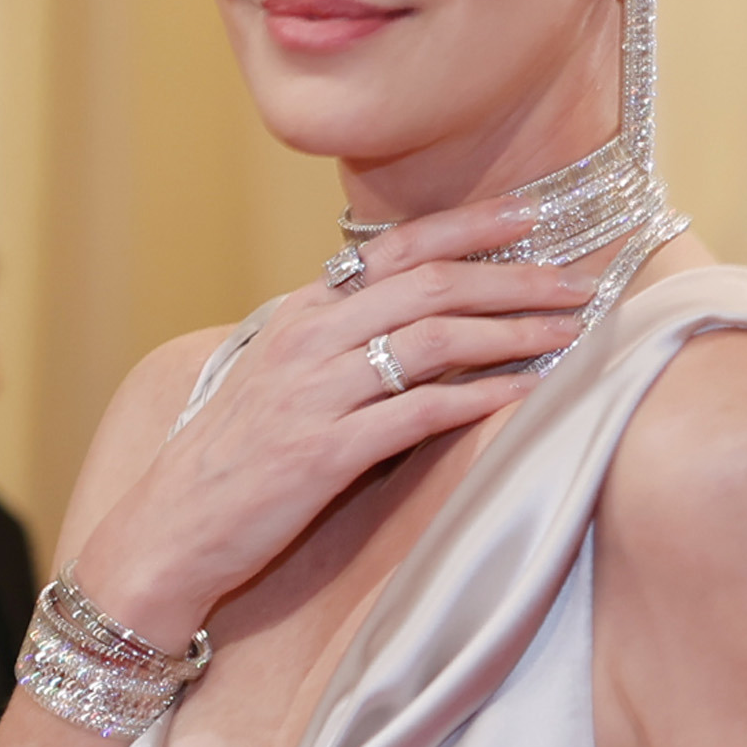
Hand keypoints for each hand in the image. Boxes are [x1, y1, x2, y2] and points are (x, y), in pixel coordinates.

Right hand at [64, 197, 612, 648]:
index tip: (530, 215)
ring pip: (432, 339)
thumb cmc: (230, 463)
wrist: (167, 531)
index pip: (395, 250)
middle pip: (428, 284)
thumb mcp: (275, 380)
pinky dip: (479, 397)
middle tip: (578, 280)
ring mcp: (315, 395)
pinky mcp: (324, 455)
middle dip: (513, 277)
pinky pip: (418, 413)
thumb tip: (407, 321)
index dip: (469, 227)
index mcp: (299, 315)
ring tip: (569, 332)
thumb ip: (334, 342)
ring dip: (512, 331)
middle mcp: (308, 341)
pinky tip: (525, 393)